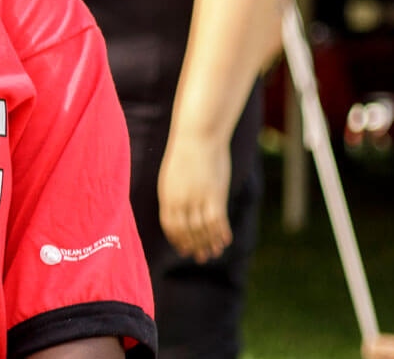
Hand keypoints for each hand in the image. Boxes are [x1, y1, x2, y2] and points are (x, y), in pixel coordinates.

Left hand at [157, 134, 232, 261]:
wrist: (198, 136)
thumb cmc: (186, 153)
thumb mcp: (173, 175)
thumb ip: (175, 193)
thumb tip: (179, 208)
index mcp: (167, 195)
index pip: (170, 225)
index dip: (177, 239)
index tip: (183, 249)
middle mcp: (180, 200)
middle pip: (187, 230)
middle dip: (194, 246)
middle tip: (201, 257)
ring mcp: (197, 198)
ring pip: (203, 228)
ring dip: (209, 243)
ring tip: (215, 252)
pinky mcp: (214, 194)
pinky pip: (217, 220)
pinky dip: (221, 232)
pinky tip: (226, 240)